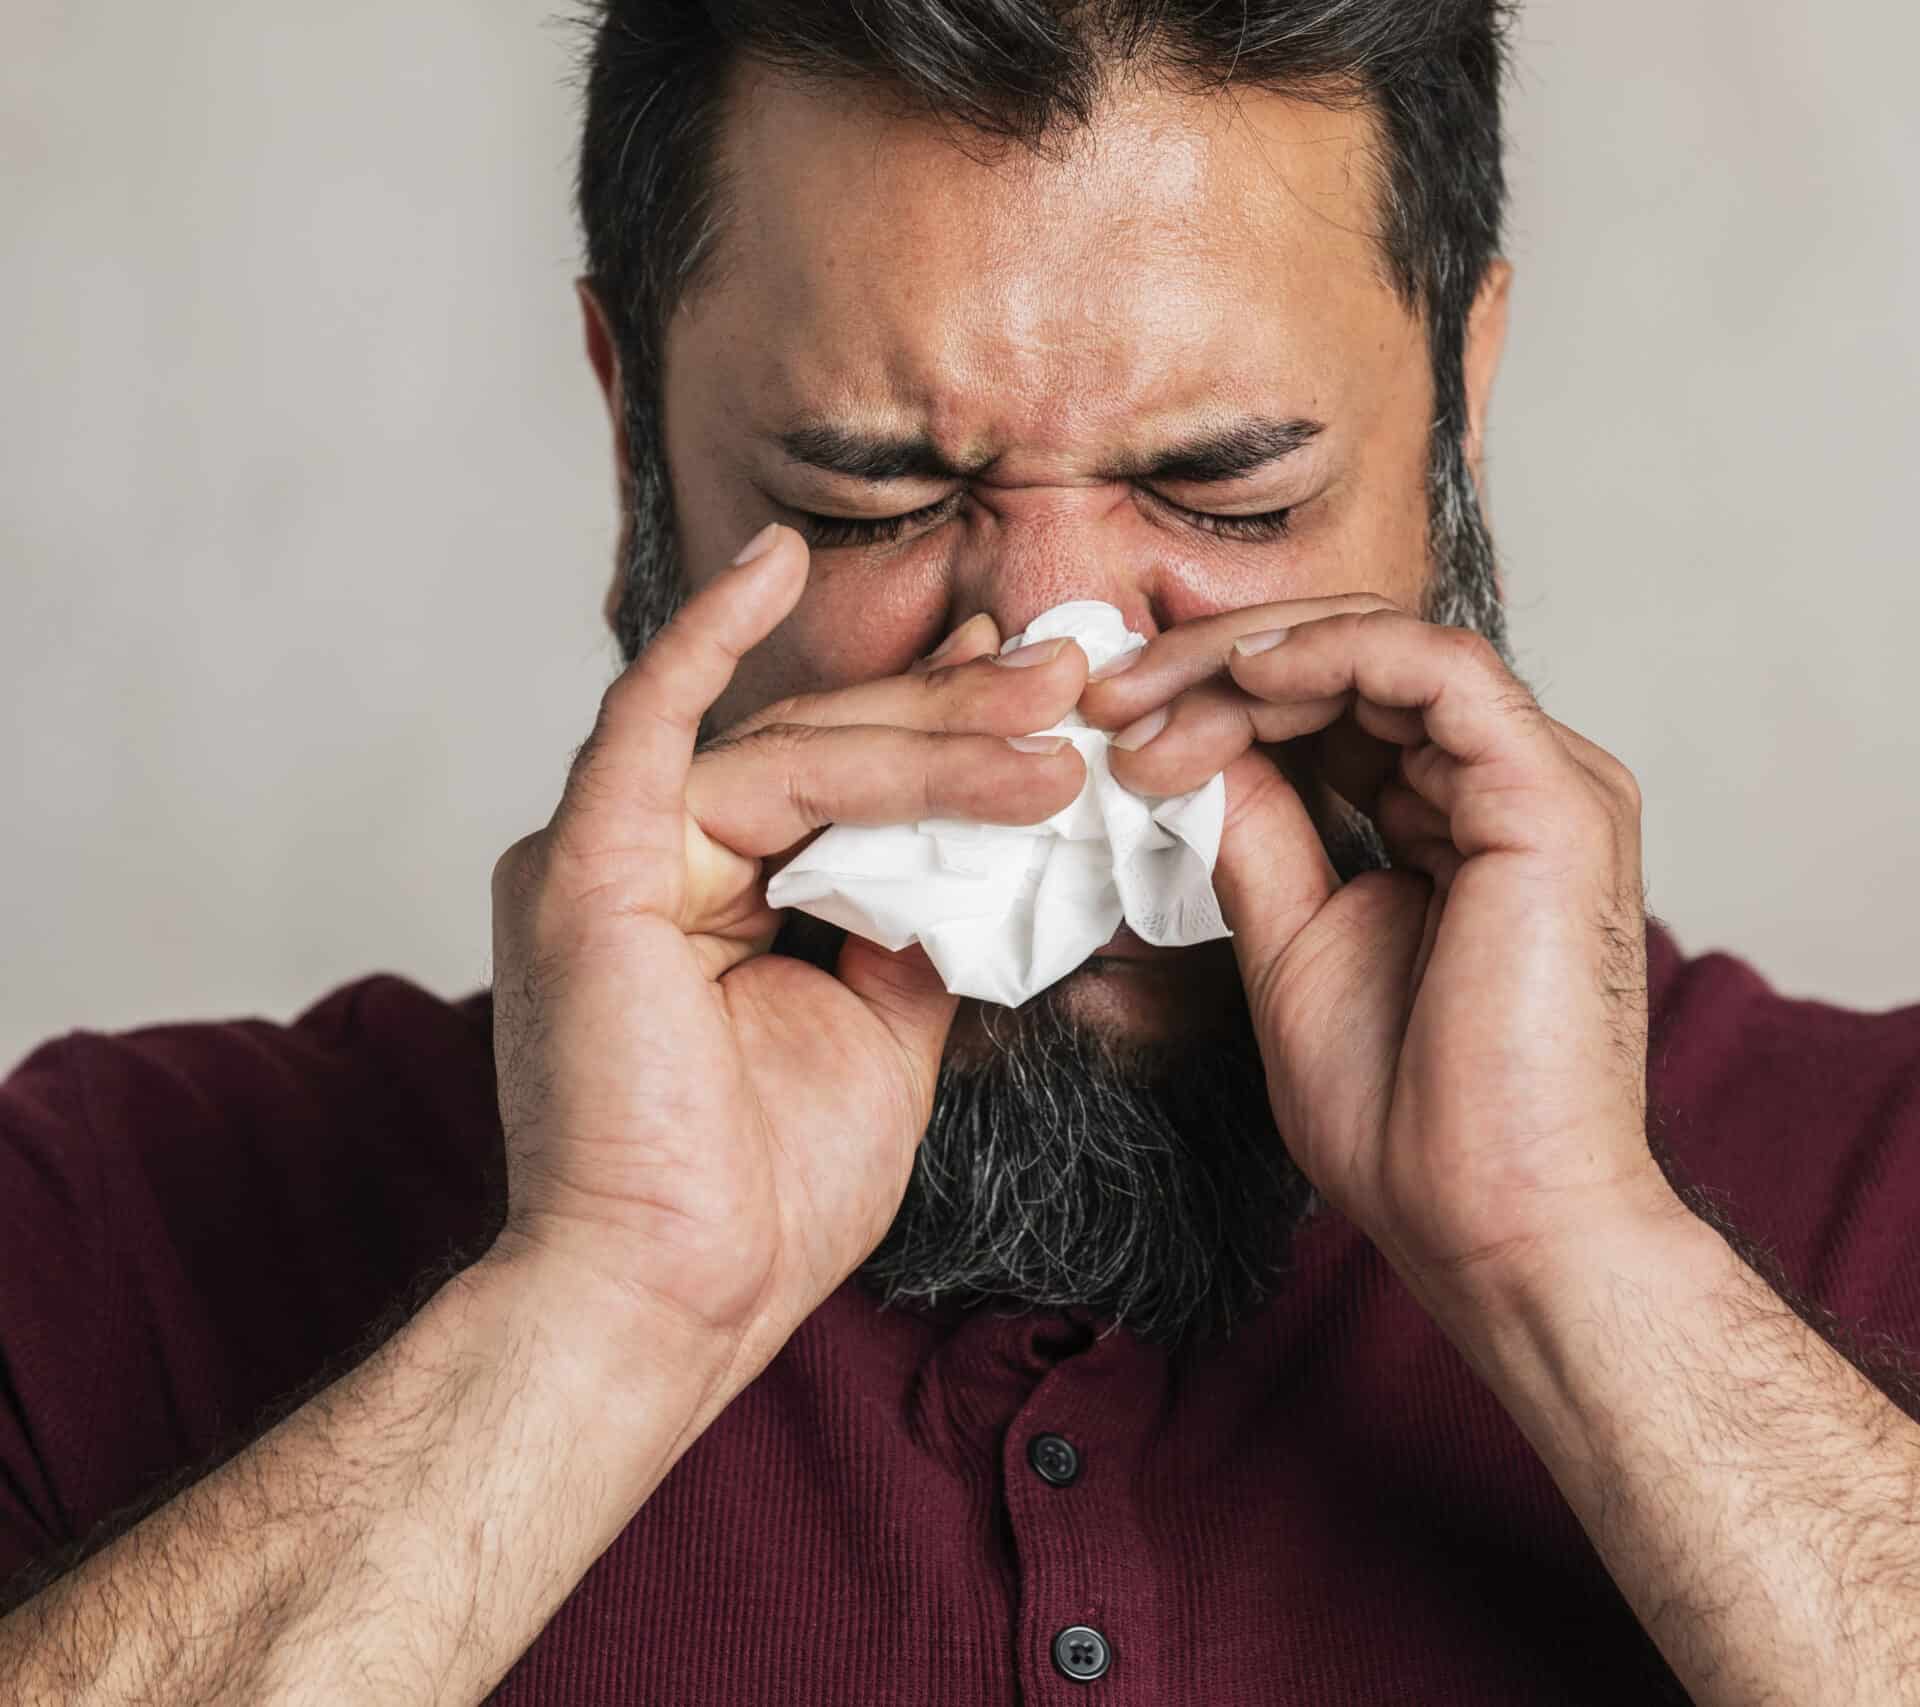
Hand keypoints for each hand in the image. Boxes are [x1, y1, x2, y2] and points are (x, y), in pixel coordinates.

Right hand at [487, 525, 1090, 1378]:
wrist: (676, 1298)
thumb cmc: (762, 1197)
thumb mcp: (882, 1032)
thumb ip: (912, 925)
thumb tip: (980, 852)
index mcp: (712, 896)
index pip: (844, 782)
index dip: (945, 728)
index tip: (1041, 686)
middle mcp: (655, 856)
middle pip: (829, 750)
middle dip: (959, 715)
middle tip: (1069, 677)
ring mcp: (614, 852)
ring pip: (792, 751)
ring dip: (926, 730)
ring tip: (1043, 715)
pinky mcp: (587, 865)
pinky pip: (651, 720)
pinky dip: (711, 635)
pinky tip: (780, 562)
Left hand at [1080, 598, 1674, 1300]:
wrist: (1493, 1221)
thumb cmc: (1413, 1122)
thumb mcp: (1293, 944)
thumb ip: (1257, 836)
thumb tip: (1191, 751)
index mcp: (1464, 820)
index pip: (1341, 704)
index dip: (1220, 694)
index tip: (1109, 725)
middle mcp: (1514, 785)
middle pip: (1358, 659)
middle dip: (1216, 662)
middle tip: (1106, 692)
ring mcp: (1546, 783)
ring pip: (1389, 647)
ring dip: (1250, 659)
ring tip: (1147, 703)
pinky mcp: (1554, 798)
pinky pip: (1436, 670)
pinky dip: (1330, 655)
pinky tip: (1239, 683)